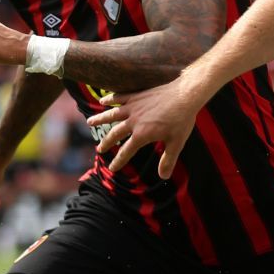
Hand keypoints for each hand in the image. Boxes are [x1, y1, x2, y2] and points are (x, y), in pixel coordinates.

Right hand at [87, 74, 205, 176]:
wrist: (185, 96)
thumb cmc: (181, 120)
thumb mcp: (176, 143)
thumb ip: (168, 160)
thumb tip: (163, 177)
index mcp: (141, 134)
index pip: (126, 151)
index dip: (118, 161)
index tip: (112, 168)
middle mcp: (133, 121)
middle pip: (115, 133)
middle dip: (106, 142)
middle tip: (99, 149)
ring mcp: (134, 107)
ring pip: (112, 114)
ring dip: (100, 119)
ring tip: (89, 122)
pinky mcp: (137, 96)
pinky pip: (120, 98)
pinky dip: (110, 99)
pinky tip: (102, 101)